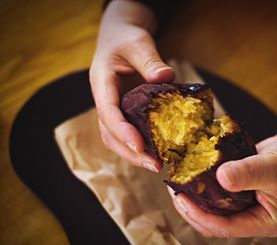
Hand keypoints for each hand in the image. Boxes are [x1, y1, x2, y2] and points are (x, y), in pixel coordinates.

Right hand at [89, 0, 173, 171]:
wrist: (120, 39)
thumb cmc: (127, 38)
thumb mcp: (139, 43)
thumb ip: (150, 60)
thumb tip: (167, 76)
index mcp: (101, 82)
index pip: (107, 111)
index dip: (122, 131)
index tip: (140, 146)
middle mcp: (104, 99)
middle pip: (110, 133)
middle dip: (130, 152)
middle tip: (155, 165)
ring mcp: (113, 108)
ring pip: (117, 138)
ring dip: (135, 154)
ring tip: (158, 165)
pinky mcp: (124, 112)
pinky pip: (129, 132)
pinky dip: (141, 145)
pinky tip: (158, 152)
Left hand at [167, 118, 276, 237]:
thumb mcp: (272, 166)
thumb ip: (246, 173)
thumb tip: (220, 177)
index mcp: (265, 222)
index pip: (227, 228)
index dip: (201, 216)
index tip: (182, 199)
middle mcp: (254, 217)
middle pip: (216, 223)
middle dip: (193, 210)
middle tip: (175, 192)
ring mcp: (247, 205)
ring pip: (215, 211)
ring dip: (197, 201)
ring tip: (179, 185)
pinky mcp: (242, 191)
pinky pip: (219, 196)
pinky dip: (205, 189)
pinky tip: (193, 177)